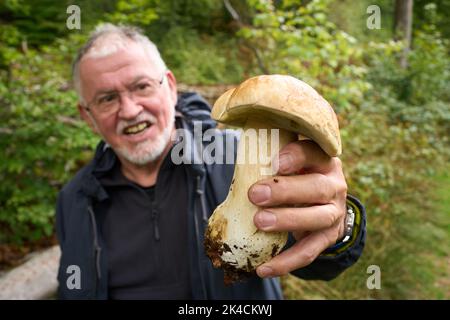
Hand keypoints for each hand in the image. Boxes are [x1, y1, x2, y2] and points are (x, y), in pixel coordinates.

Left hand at [248, 140, 347, 277]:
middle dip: (285, 191)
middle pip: (316, 187)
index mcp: (322, 160)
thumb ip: (268, 154)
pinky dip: (286, 262)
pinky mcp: (328, 237)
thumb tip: (228, 145)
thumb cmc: (296, 175)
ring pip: (317, 217)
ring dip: (288, 221)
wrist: (324, 202)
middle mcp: (334, 184)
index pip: (314, 152)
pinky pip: (309, 252)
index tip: (274, 161)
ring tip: (259, 222)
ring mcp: (334, 212)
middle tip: (255, 194)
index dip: (296, 156)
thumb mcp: (289, 161)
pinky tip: (263, 268)